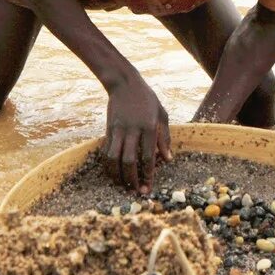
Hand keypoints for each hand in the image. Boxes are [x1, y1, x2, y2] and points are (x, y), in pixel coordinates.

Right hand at [102, 75, 170, 194]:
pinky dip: (108, 164)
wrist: (124, 83)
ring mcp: (118, 129)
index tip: (148, 187)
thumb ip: (165, 137)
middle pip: (130, 160)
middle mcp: (132, 129)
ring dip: (117, 174)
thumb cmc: (147, 99)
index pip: (148, 156)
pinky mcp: (108, 129)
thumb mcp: (162, 114)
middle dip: (132, 179)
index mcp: (149, 126)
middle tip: (135, 191)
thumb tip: (168, 159)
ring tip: (122, 185)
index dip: (148, 174)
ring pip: (114, 158)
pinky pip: (106, 150)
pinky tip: (112, 172)